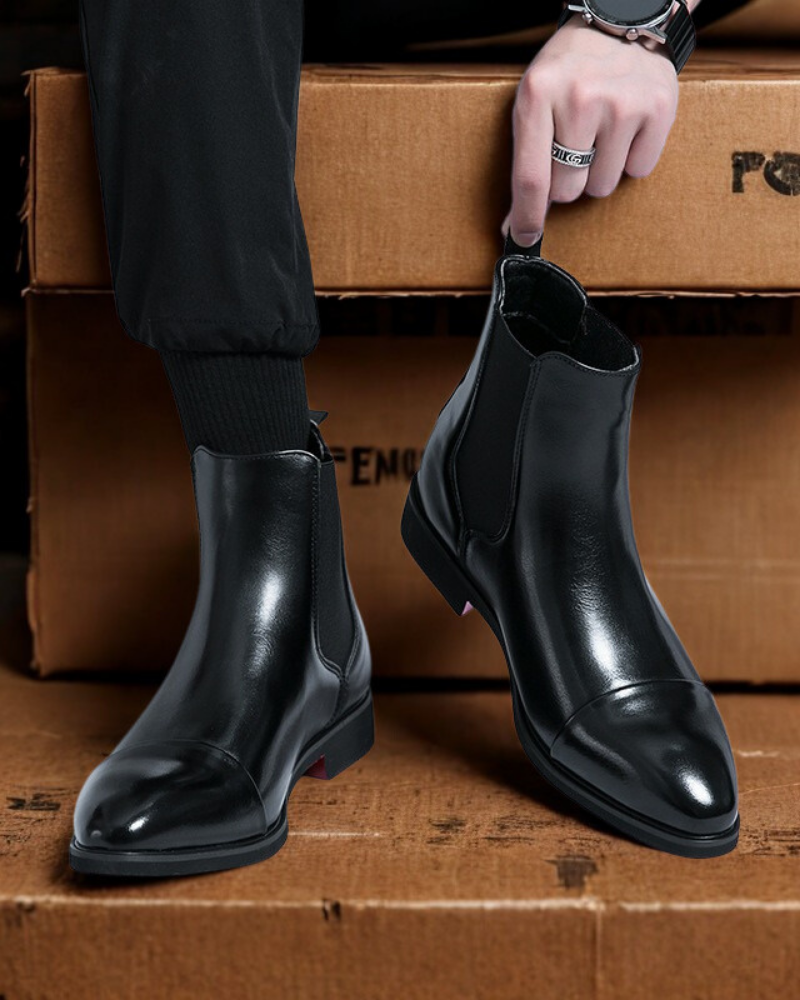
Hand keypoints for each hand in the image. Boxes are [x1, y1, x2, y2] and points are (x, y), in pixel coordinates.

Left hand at [504, 14, 679, 245]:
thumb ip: (526, 157)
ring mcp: (621, 103)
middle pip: (567, 191)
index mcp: (538, 94)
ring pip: (602, 186)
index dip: (527, 217)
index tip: (523, 238)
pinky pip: (638, 170)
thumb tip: (516, 225)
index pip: (531, 178)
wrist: (625, 19)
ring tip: (602, 132)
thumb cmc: (571, 68)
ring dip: (599, 171)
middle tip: (576, 146)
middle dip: (568, 181)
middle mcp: (579, 98)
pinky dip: (632, 158)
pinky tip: (627, 127)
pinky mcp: (657, 109)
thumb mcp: (536, 98)